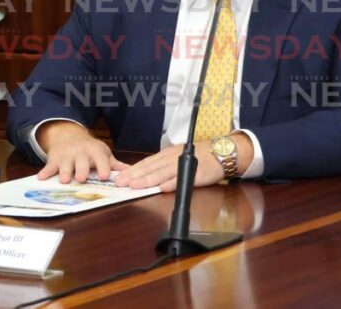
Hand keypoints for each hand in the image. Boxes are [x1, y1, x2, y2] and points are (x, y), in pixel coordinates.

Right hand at [36, 121, 127, 183]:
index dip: (103, 167)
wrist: (68, 136)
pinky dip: (45, 172)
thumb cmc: (89, 150)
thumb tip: (133, 174)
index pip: (100, 159)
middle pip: (81, 161)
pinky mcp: (54, 159)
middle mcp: (80, 152)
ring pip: (65, 164)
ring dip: (65, 171)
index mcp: (95, 151)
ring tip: (65, 180)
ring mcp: (66, 155)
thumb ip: (115, 165)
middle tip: (82, 178)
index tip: (105, 176)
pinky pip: (49, 166)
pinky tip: (41, 178)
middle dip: (81, 169)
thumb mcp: (103, 153)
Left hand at [114, 133, 251, 191]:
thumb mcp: (176, 157)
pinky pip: (182, 179)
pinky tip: (162, 188)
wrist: (220, 152)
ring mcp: (182, 166)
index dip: (132, 170)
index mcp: (166, 155)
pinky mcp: (195, 174)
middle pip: (150, 168)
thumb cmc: (197, 156)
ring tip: (135, 186)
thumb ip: (162, 167)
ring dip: (148, 180)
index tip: (120, 177)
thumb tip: (145, 175)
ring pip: (162, 174)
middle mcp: (171, 159)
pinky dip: (172, 183)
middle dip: (134, 176)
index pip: (146, 163)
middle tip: (120, 183)